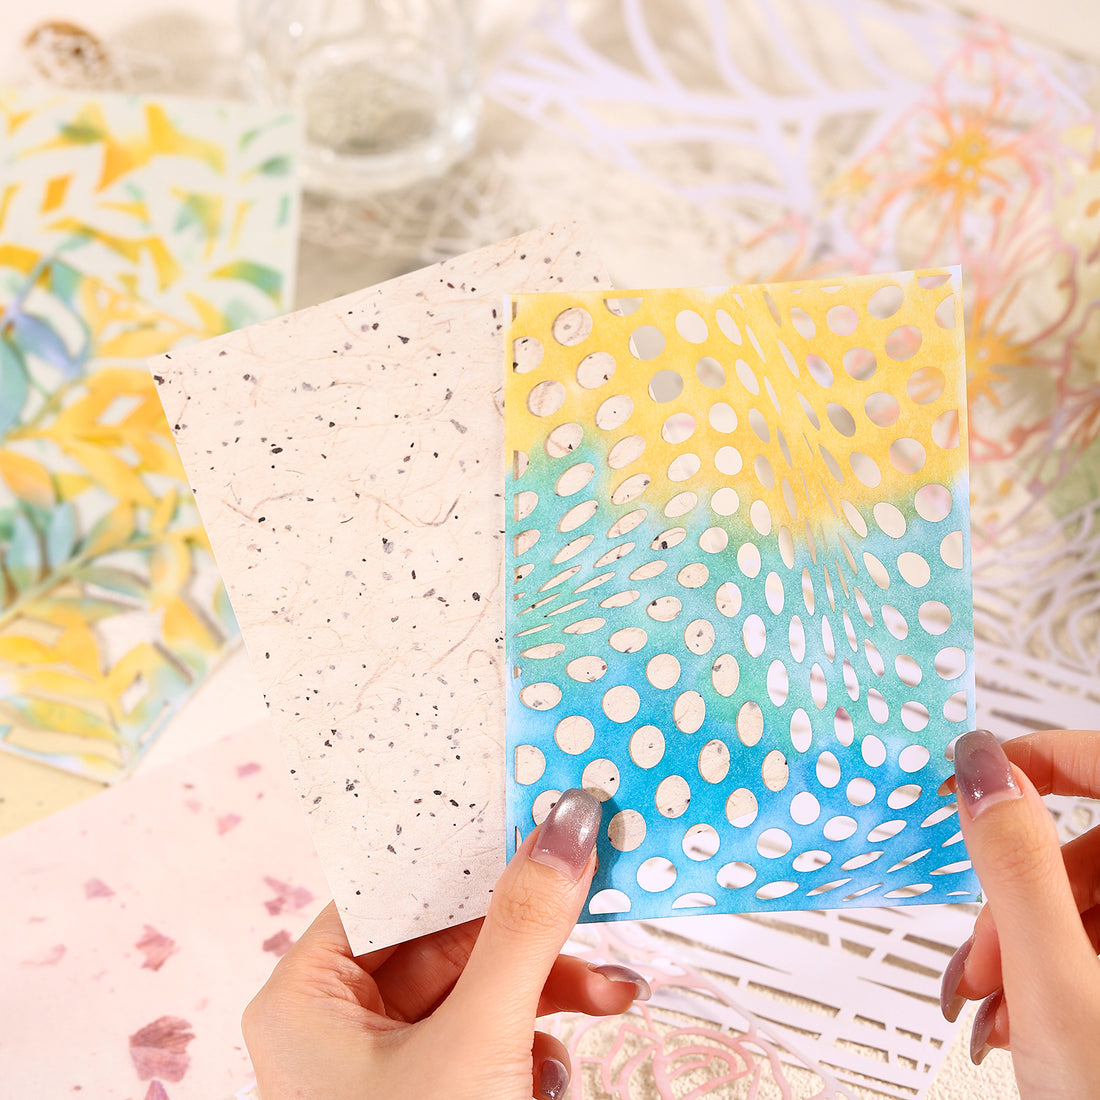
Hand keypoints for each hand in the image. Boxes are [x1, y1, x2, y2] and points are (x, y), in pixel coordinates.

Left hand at [242, 788, 650, 1099]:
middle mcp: (338, 1025)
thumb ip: (525, 927)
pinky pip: (487, 1038)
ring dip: (548, 991)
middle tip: (596, 904)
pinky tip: (554, 1075)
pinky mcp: (431, 1096)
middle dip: (530, 938)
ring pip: (477, 988)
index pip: (394, 889)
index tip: (538, 823)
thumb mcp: (479, 1038)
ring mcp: (385, 1067)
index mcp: (307, 998)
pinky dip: (532, 1044)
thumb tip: (568, 823)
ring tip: (613, 997)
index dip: (467, 854)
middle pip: (448, 937)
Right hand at [940, 729, 1099, 1096]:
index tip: (973, 779)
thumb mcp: (1057, 984)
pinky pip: (1089, 949)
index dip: (1040, 758)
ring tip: (985, 1014)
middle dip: (1011, 904)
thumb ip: (1016, 861)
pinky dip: (1039, 978)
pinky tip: (1015, 1026)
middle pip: (1086, 854)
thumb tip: (980, 763)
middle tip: (976, 964)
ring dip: (1014, 951)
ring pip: (1078, 908)